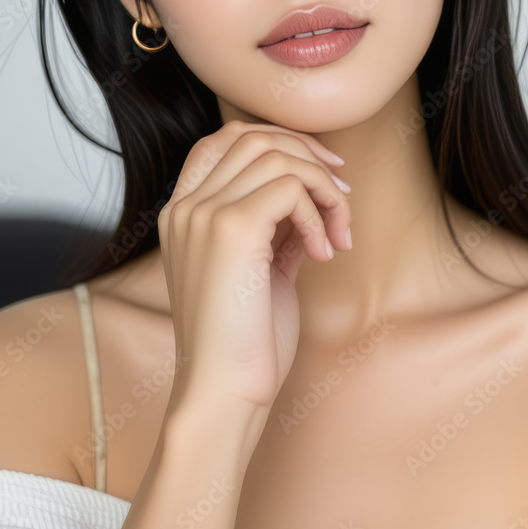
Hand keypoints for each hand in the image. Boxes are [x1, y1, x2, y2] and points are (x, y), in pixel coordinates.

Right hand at [156, 120, 351, 411]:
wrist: (224, 392)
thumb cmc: (245, 341)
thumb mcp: (262, 269)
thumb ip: (277, 228)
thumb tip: (314, 195)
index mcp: (184, 214)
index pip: (224, 139)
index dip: (278, 139)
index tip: (320, 167)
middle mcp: (186, 206)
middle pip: (254, 136)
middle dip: (309, 154)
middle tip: (343, 192)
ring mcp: (203, 213)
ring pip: (277, 156)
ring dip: (322, 187)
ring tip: (338, 232)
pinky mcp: (230, 228)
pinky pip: (290, 187)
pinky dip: (318, 212)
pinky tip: (325, 252)